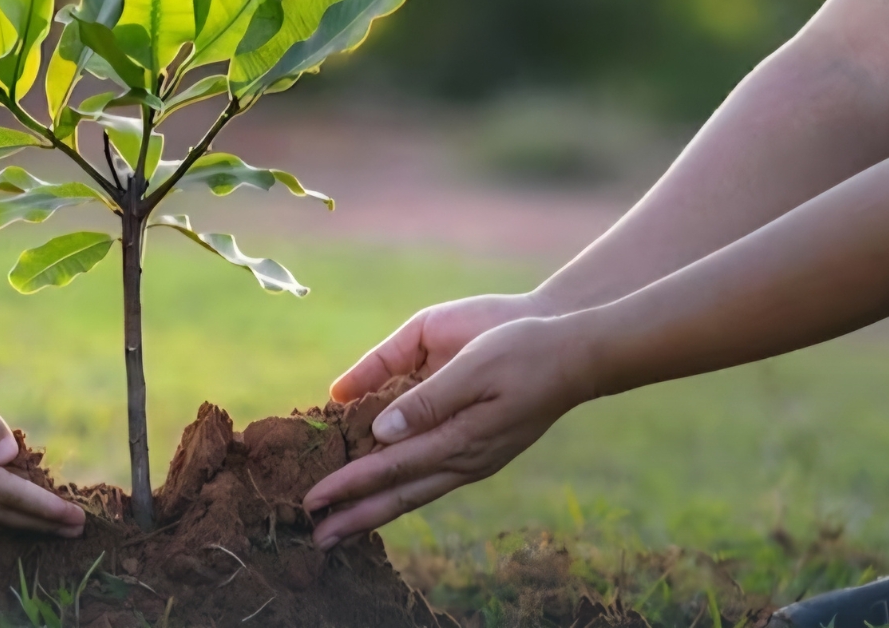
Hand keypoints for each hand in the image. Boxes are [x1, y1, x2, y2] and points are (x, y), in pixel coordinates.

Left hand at [304, 314, 596, 548]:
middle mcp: (466, 459)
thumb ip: (428, 400)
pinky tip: (387, 495)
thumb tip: (382, 432)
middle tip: (317, 538)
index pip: (391, 468)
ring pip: (416, 493)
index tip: (312, 499)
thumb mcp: (474, 366)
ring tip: (343, 527)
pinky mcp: (480, 450)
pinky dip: (402, 491)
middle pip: (400, 495)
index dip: (349, 484)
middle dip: (356, 516)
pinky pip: (431, 478)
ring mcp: (475, 459)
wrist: (576, 353)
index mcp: (461, 439)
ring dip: (376, 511)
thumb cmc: (523, 350)